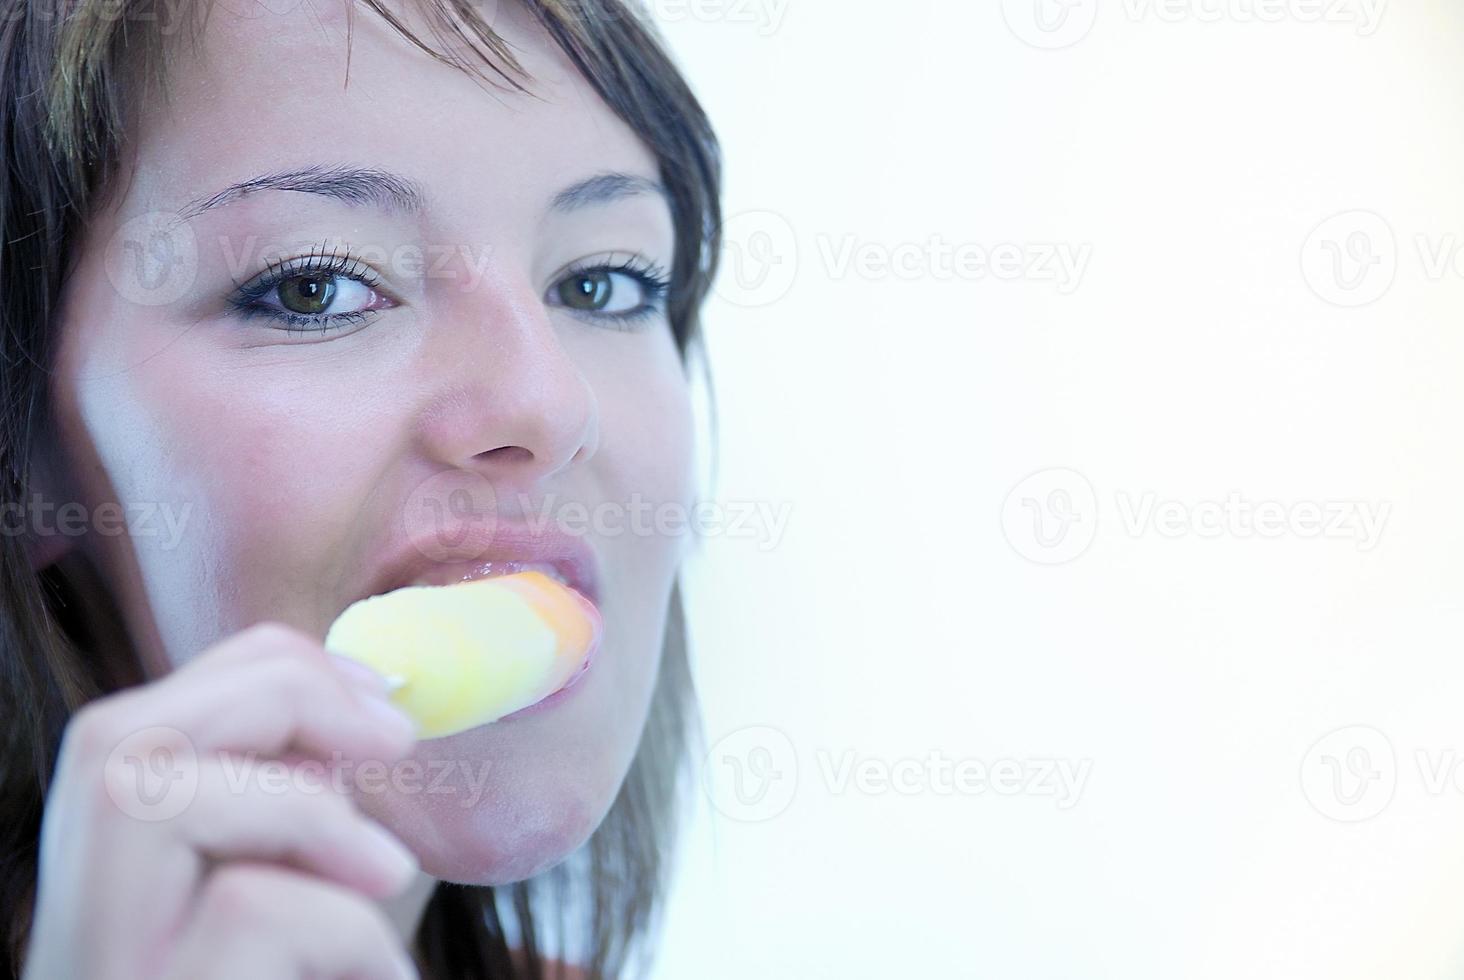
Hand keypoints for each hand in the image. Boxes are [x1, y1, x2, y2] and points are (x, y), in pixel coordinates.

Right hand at [21, 622, 422, 979]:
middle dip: (287, 698)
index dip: (277, 672)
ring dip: (313, 818)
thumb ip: (301, 802)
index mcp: (109, 863)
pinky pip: (251, 908)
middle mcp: (74, 908)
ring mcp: (91, 955)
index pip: (156, 713)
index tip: (379, 697)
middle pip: (131, 733)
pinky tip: (382, 977)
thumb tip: (367, 705)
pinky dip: (352, 935)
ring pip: (168, 801)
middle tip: (398, 740)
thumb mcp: (302, 885)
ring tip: (388, 882)